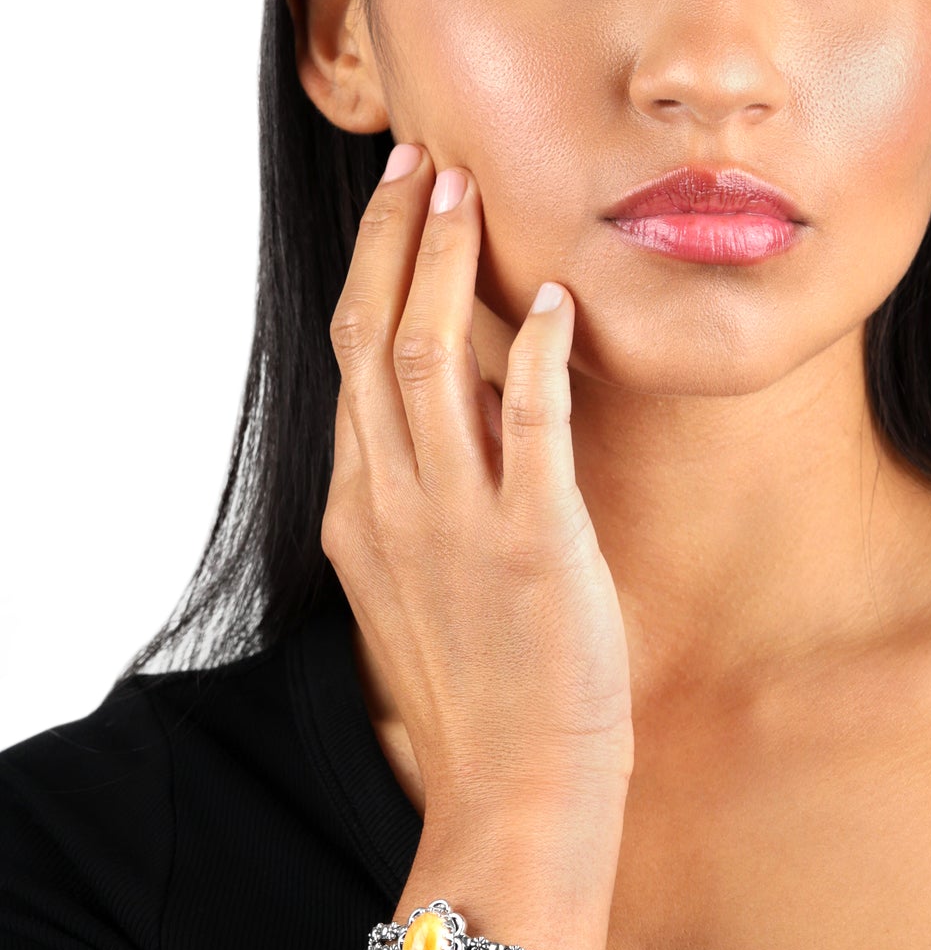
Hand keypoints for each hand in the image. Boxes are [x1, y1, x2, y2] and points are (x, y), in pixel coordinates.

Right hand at [321, 142, 633, 811]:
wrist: (516, 789)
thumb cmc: (487, 693)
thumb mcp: (426, 584)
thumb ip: (431, 498)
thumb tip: (478, 410)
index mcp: (362, 510)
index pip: (355, 360)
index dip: (374, 268)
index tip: (398, 204)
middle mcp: (392, 504)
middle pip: (375, 336)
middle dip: (394, 236)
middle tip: (424, 160)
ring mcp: (456, 523)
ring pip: (430, 358)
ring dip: (446, 263)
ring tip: (468, 192)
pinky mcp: (534, 545)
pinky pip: (529, 425)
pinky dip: (538, 354)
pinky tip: (557, 301)